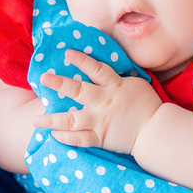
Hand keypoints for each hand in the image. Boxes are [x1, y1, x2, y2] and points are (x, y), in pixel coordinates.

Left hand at [34, 49, 161, 153]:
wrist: (156, 130)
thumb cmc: (147, 105)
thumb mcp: (136, 84)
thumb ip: (118, 78)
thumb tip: (102, 70)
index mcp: (114, 86)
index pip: (97, 69)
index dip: (82, 60)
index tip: (67, 53)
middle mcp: (104, 102)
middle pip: (79, 91)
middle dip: (60, 84)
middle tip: (44, 78)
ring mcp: (100, 121)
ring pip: (72, 119)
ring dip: (52, 120)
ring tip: (36, 120)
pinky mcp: (101, 138)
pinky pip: (80, 139)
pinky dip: (67, 138)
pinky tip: (53, 135)